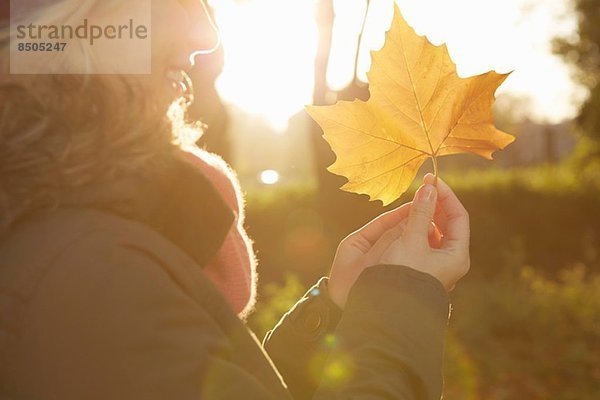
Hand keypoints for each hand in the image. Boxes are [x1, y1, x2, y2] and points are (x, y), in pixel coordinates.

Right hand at [327, 174, 469, 308]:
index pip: (458, 216)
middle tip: (423, 186)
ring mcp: (437, 265)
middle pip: (448, 224)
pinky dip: (417, 228)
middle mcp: (450, 261)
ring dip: (425, 215)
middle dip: (436, 203)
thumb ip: (420, 212)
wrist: (388, 310)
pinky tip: (406, 222)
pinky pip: (424, 241)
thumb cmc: (403, 276)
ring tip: (413, 202)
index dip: (446, 195)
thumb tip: (429, 187)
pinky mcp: (422, 268)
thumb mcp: (411, 240)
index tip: (432, 180)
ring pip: (435, 232)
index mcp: (456, 255)